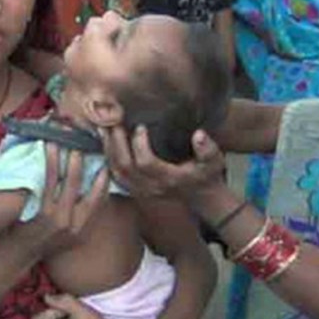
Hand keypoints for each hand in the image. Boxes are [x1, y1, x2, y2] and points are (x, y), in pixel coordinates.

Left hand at [11, 144, 109, 256]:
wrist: (18, 255)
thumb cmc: (39, 240)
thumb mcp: (64, 233)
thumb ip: (75, 214)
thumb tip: (84, 192)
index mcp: (82, 228)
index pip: (99, 200)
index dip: (104, 180)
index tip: (107, 160)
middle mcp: (75, 225)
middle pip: (89, 189)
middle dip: (89, 163)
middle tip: (90, 142)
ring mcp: (60, 219)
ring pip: (69, 182)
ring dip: (71, 158)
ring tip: (71, 139)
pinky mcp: (44, 214)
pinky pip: (49, 182)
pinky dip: (51, 163)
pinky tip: (49, 147)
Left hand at [102, 125, 225, 203]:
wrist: (202, 195)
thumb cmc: (207, 174)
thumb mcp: (214, 160)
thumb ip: (207, 149)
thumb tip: (199, 135)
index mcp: (169, 179)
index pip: (146, 163)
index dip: (139, 144)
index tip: (140, 126)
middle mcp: (152, 187)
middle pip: (125, 167)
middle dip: (117, 143)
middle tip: (114, 122)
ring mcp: (142, 191)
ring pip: (116, 172)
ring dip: (108, 150)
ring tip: (104, 129)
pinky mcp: (136, 190)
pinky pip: (115, 176)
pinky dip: (108, 159)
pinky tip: (105, 143)